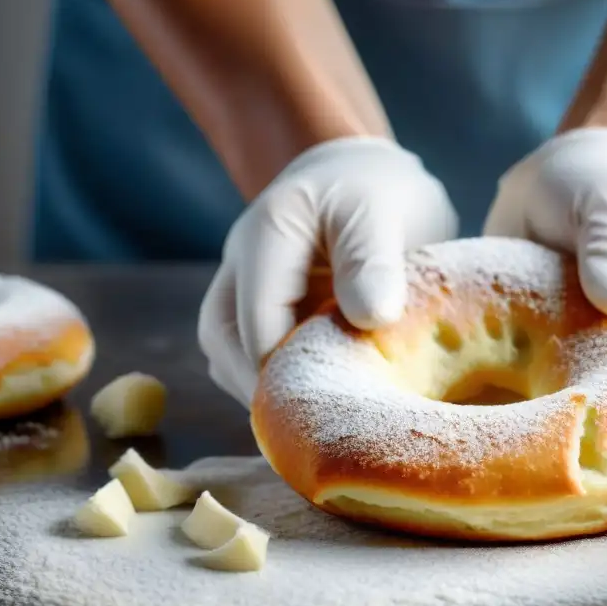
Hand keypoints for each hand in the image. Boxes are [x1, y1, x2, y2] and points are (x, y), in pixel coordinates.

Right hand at [198, 137, 458, 407]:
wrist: (364, 173)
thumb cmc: (376, 189)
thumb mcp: (382, 211)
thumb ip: (374, 260)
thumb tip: (371, 318)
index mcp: (266, 237)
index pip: (256, 320)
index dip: (287, 371)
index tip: (334, 409)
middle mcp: (240, 267)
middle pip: (224, 344)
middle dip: (267, 390)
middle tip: (319, 431)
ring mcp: (244, 291)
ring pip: (231, 355)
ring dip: (269, 390)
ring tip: (319, 425)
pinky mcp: (262, 313)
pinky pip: (254, 356)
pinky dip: (280, 381)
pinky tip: (321, 403)